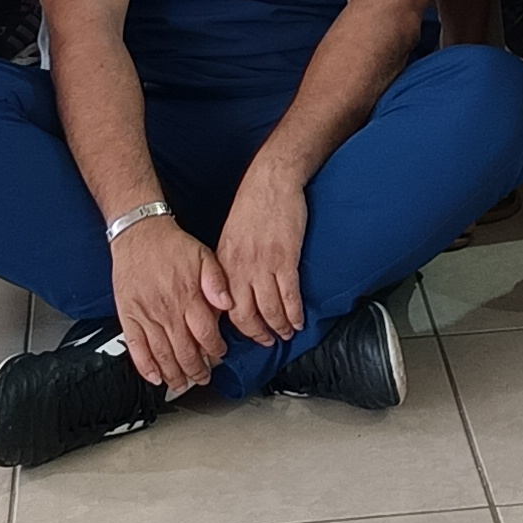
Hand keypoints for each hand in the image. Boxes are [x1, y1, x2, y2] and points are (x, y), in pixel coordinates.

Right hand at [106, 214, 231, 393]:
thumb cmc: (170, 245)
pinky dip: (145, 366)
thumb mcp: (203, 255)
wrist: (138, 233)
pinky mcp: (128, 316)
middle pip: (185, 351)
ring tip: (183, 383)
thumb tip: (227, 304)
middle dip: (197, 370)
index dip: (215, 350)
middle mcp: (167, 310)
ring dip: (175, 373)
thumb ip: (217, 282)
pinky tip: (154, 377)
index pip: (206, 334)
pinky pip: (136, 348)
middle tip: (203, 377)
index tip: (220, 354)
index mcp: (188, 296)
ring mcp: (146, 316)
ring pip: (162, 355)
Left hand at [208, 166, 310, 343]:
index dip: (235, 327)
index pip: (223, 307)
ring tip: (287, 333)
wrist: (271, 180)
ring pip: (269, 310)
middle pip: (244, 315)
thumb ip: (229, 265)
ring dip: (279, 327)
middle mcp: (239, 267)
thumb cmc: (252, 205)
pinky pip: (289, 296)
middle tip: (267, 342)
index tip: (245, 335)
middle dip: (257, 334)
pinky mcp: (284, 258)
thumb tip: (232, 292)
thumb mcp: (230, 236)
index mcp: (223, 263)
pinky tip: (299, 319)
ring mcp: (262, 264)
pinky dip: (295, 313)